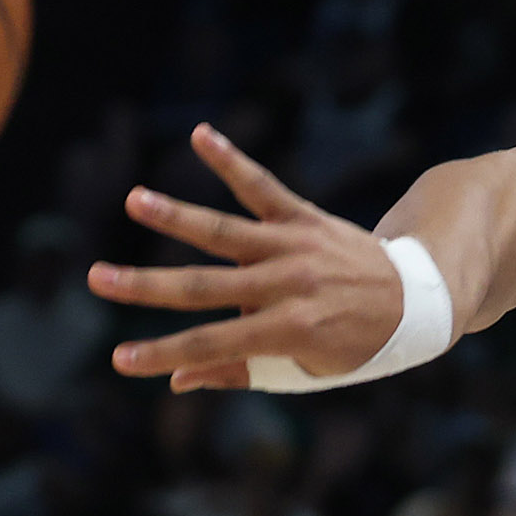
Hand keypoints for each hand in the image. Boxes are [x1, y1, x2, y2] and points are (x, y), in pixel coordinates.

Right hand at [97, 127, 413, 391]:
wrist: (418, 299)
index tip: (121, 360)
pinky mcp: (303, 217)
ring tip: (134, 199)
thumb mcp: (307, 372)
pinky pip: (263, 186)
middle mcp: (289, 286)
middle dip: (146, 287)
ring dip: (177, 215)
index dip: (165, 354)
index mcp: (289, 331)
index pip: (213, 344)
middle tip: (97, 280)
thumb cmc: (355, 346)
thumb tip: (178, 380)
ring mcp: (295, 247)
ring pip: (226, 231)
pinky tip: (199, 135)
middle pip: (205, 287)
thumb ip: (242, 372)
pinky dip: (231, 160)